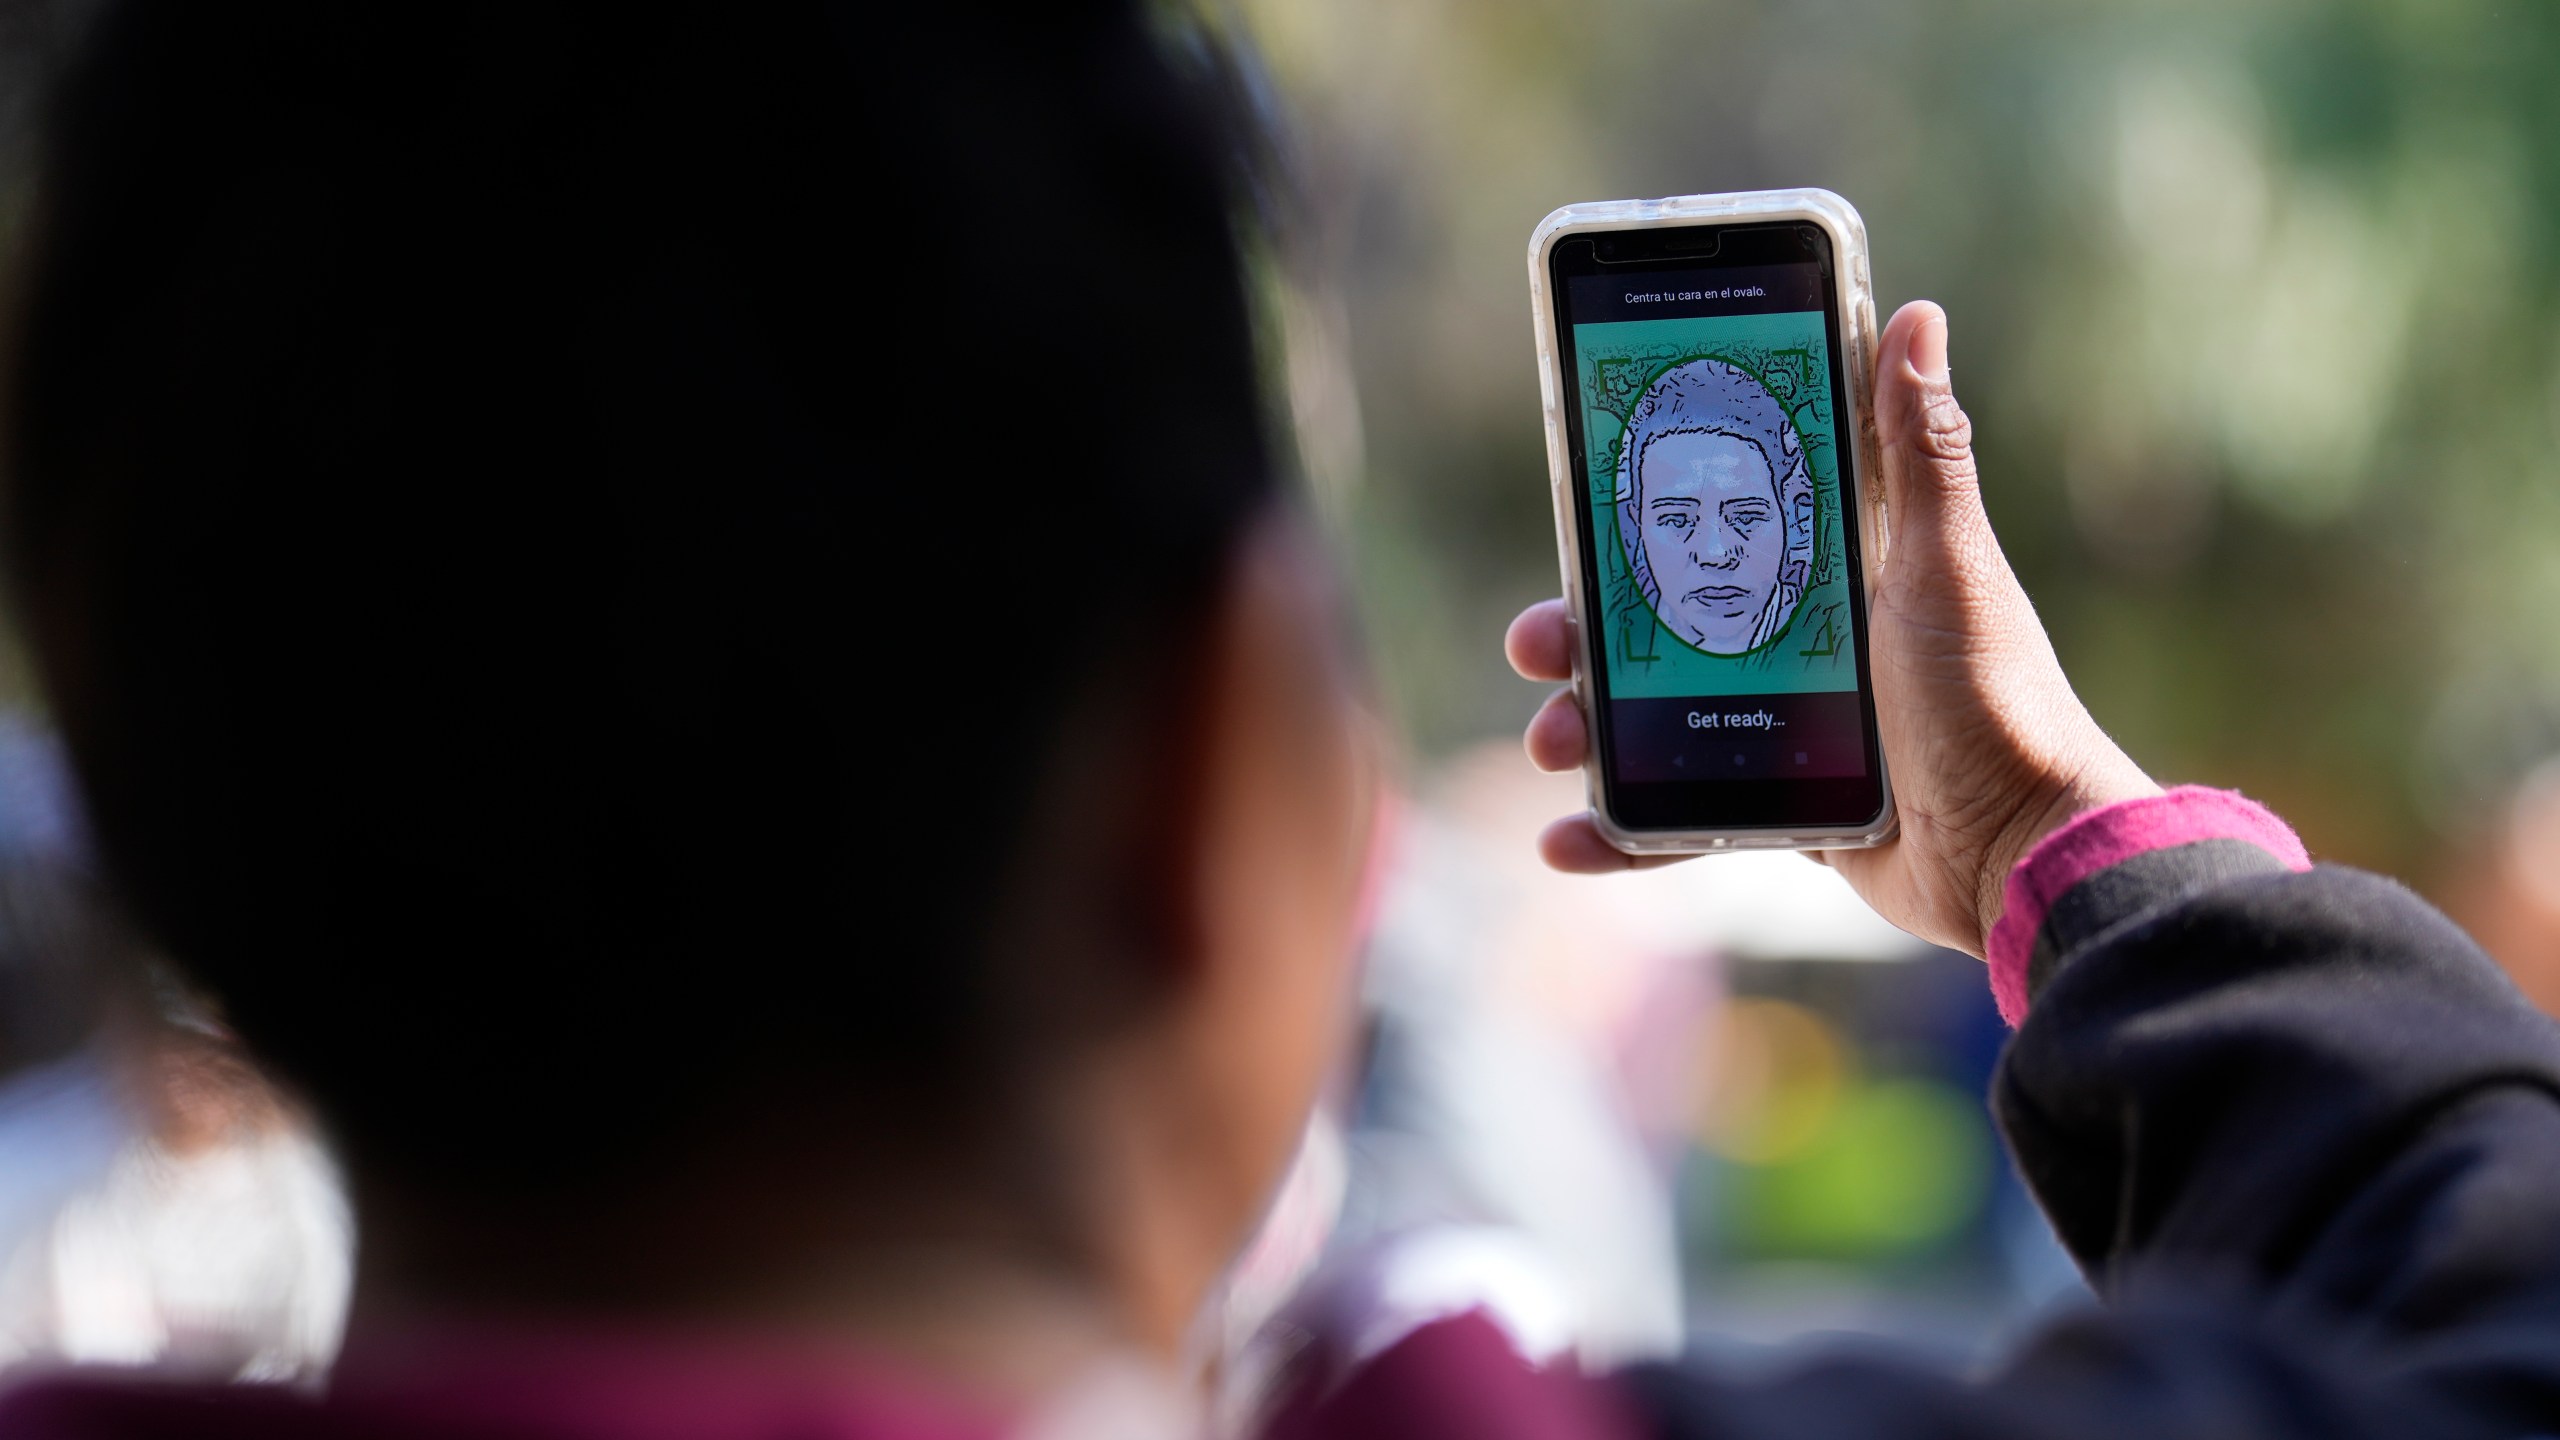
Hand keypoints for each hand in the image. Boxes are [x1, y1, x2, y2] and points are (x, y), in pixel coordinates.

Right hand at [1504, 301, 2158, 956]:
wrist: (2022, 857)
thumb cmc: (1994, 702)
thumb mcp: (1946, 567)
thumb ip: (1921, 452)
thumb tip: (1917, 315)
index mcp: (1836, 573)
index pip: (1718, 525)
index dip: (1640, 518)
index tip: (1580, 503)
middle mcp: (1803, 645)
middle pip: (1661, 625)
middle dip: (1583, 633)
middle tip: (1539, 640)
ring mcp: (1788, 730)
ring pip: (1655, 718)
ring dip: (1585, 728)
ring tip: (1553, 739)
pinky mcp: (1786, 810)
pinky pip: (1683, 815)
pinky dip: (1620, 832)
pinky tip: (1565, 839)